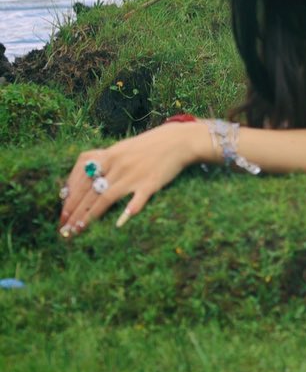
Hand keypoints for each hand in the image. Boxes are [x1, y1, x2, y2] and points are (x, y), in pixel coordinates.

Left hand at [58, 122, 204, 237]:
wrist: (178, 141)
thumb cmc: (148, 146)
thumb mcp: (122, 148)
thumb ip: (102, 162)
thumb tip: (82, 181)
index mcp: (109, 155)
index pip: (82, 179)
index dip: (69, 198)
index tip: (61, 214)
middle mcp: (118, 164)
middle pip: (89, 191)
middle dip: (74, 212)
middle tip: (64, 229)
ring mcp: (133, 174)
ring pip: (105, 198)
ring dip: (89, 216)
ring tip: (78, 230)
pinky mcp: (150, 184)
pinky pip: (136, 200)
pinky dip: (127, 213)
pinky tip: (118, 225)